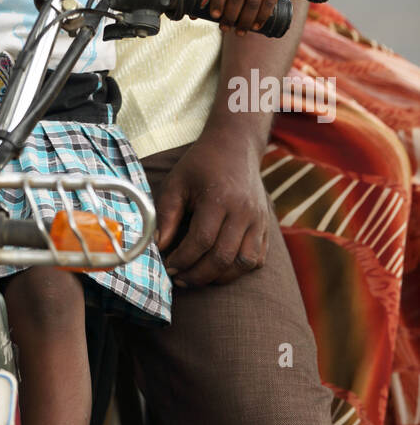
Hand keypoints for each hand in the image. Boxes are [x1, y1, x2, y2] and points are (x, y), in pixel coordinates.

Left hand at [154, 128, 268, 287]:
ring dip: (219, 277)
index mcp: (219, 198)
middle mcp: (243, 211)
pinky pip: (257, 259)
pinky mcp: (266, 226)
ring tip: (197, 277)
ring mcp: (259, 220)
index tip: (168, 266)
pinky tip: (219, 268)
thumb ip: (166, 214)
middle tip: (179, 278)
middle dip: (198, 275)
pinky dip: (238, 270)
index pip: (201, 241)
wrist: (236, 146)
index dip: (183, 259)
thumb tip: (158, 246)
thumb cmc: (201, 164)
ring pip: (244, 263)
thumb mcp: (177, 182)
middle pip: (223, 257)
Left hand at [207, 0, 278, 34]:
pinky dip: (262, 16)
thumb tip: (194, 16)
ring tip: (240, 32)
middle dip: (231, 15)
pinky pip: (269, 2)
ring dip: (246, 20)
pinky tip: (256, 26)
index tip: (215, 16)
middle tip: (225, 28)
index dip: (218, 1)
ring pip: (253, 1)